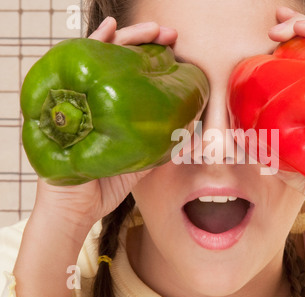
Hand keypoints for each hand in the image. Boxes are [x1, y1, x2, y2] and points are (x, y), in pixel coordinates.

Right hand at [14, 18, 177, 296]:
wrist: (77, 208)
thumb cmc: (106, 183)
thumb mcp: (142, 159)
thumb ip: (161, 144)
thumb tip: (193, 124)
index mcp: (117, 109)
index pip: (134, 75)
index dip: (155, 59)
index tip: (177, 51)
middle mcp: (97, 97)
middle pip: (120, 59)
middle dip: (146, 42)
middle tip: (167, 35)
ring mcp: (78, 95)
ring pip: (101, 55)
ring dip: (126, 37)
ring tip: (150, 30)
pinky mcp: (62, 99)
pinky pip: (72, 65)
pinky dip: (90, 44)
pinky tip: (108, 30)